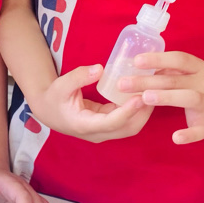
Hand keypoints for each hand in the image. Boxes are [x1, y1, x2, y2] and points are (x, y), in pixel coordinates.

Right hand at [31, 64, 152, 142]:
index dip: (127, 112)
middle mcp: (97, 133)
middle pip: (127, 128)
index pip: (110, 123)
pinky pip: (128, 120)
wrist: (48, 111)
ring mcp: (105, 131)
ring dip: (144, 111)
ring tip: (155, 90)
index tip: (139, 98)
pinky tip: (145, 92)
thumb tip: (99, 69)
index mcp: (84, 125)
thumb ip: (78, 77)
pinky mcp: (109, 125)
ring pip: (131, 126)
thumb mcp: (61, 85)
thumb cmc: (53, 98)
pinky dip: (138, 108)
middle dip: (143, 112)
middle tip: (154, 90)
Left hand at [118, 51, 203, 144]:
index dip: (157, 59)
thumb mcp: (184, 70)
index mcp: (197, 66)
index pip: (178, 59)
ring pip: (190, 98)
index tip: (136, 61)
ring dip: (167, 97)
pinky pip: (200, 130)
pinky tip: (176, 137)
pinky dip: (189, 135)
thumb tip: (131, 66)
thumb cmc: (193, 81)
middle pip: (175, 80)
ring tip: (145, 98)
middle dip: (148, 81)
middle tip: (124, 84)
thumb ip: (164, 69)